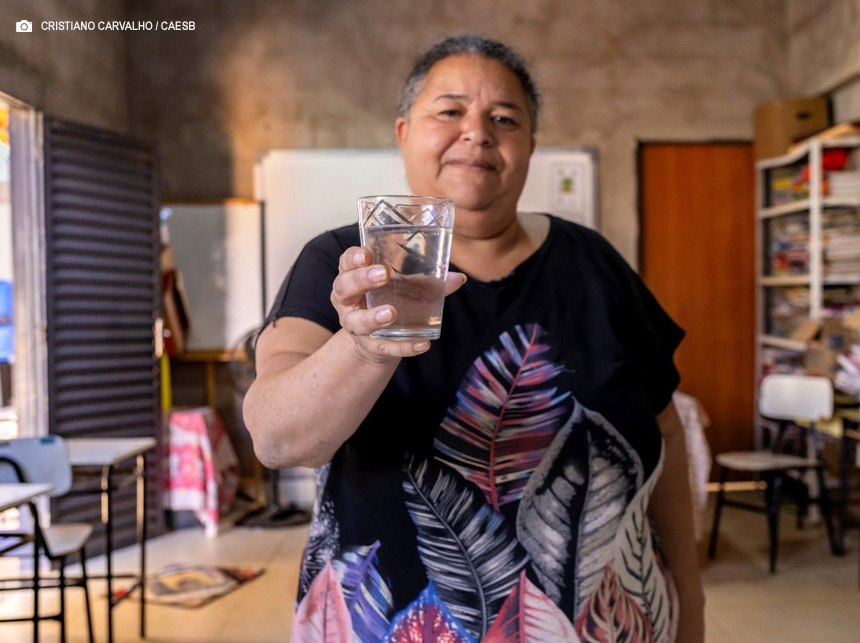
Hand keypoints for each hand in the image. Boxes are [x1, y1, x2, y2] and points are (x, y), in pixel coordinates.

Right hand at [331, 246, 465, 362]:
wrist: (378, 340)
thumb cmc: (390, 301)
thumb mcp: (405, 287)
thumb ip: (427, 281)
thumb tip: (459, 278)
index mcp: (353, 277)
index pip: (346, 263)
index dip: (353, 257)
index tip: (367, 254)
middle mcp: (348, 300)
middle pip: (345, 286)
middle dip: (362, 279)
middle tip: (383, 275)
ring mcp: (355, 324)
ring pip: (357, 321)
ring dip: (373, 317)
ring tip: (391, 313)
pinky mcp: (371, 346)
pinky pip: (386, 347)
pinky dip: (404, 347)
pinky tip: (422, 344)